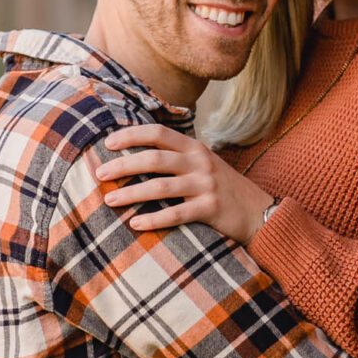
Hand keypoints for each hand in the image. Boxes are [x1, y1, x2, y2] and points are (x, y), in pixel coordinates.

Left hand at [95, 124, 274, 242]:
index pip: (158, 133)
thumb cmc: (222, 188)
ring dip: (131, 193)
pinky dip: (153, 219)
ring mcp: (206, 185)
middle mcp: (200, 162)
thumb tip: (135, 155)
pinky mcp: (210, 209)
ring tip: (109, 200)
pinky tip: (135, 224)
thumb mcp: (203, 164)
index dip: (131, 136)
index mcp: (194, 147)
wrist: (258, 211)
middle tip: (100, 174)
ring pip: (160, 187)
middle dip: (123, 165)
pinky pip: (176, 214)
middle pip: (154, 158)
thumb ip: (177, 157)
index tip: (108, 143)